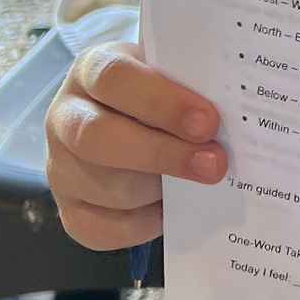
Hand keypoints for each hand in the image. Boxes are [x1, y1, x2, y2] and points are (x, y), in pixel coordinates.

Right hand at [45, 46, 225, 248]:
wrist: (133, 123)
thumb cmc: (160, 93)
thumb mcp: (170, 72)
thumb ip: (192, 79)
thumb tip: (238, 101)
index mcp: (91, 70)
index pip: (114, 78)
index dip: (161, 102)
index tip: (207, 121)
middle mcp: (66, 117)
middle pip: (98, 137)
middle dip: (162, 153)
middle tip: (214, 163)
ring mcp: (61, 168)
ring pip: (105, 187)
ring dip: (159, 189)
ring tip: (201, 182)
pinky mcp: (70, 211)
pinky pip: (101, 229)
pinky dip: (142, 224)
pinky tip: (170, 209)